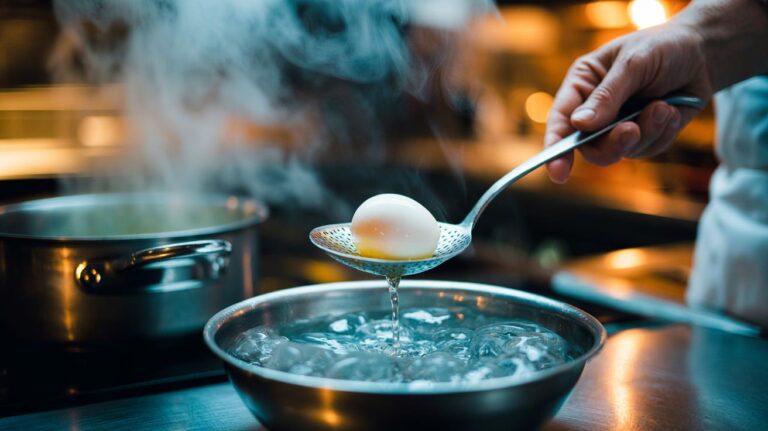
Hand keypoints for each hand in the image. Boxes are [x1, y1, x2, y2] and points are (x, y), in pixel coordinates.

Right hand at [545, 0, 767, 183]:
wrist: (703, 54)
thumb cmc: (663, 47)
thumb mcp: (634, 63)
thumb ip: (608, 95)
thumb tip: (580, 125)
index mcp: (582, 84)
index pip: (561, 120)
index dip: (555, 147)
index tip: (559, 172)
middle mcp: (595, 109)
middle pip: (589, 146)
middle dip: (612, 144)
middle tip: (632, 130)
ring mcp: (618, 125)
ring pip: (620, 152)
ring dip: (645, 133)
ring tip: (663, 107)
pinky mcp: (643, 136)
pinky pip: (646, 150)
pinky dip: (662, 133)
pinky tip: (671, 111)